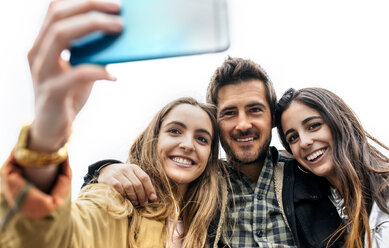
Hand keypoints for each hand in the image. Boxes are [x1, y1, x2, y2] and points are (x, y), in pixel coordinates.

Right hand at [28, 0, 122, 151]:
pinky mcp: (52, 92)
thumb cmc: (69, 94)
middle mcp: (37, 53)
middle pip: (58, 16)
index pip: (55, 9)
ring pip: (60, 35)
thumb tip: (119, 33)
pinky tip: (114, 76)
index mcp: (43, 43)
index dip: (82, 0)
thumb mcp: (79, 68)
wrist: (52, 129)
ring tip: (119, 29)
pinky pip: (77, 74)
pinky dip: (99, 71)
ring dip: (93, 27)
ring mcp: (42, 71)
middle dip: (90, 7)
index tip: (111, 1)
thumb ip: (91, 51)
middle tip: (119, 9)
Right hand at [98, 163, 156, 205]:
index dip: (150, 189)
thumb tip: (153, 198)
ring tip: (136, 203)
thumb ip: (142, 185)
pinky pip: (118, 188)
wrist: (105, 171)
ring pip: (128, 186)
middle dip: (142, 195)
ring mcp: (117, 173)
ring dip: (133, 197)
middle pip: (137, 184)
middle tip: (144, 204)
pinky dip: (123, 195)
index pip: (145, 178)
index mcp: (134, 168)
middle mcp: (126, 169)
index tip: (153, 199)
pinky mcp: (108, 179)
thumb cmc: (123, 177)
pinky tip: (125, 200)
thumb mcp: (132, 177)